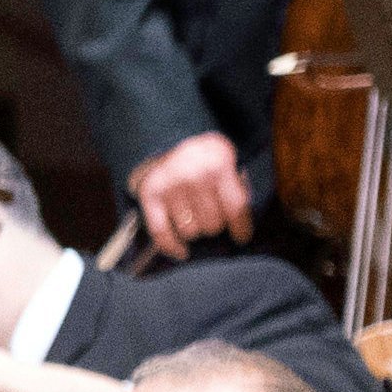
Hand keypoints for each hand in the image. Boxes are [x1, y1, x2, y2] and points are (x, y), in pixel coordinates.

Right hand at [128, 133, 256, 261]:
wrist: (168, 140)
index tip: (241, 238)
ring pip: (190, 232)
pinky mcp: (149, 196)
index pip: (236, 207)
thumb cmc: (206, 159)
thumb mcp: (230, 161)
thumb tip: (241, 227)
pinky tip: (181, 251)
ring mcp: (169, 186)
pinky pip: (161, 233)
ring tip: (195, 220)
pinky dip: (171, 247)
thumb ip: (238, 188)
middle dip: (214, 224)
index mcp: (219, 163)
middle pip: (212, 224)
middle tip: (212, 216)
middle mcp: (193, 174)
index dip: (241, 227)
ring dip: (194, 230)